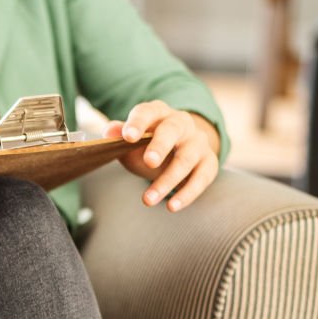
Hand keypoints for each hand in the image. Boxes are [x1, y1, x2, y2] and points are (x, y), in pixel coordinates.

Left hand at [105, 101, 220, 211]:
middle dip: (161, 146)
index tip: (128, 137)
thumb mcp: (132, 139)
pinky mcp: (209, 162)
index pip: (148, 112)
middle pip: (173, 130)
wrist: (180, 149)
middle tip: (149, 162)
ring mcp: (198, 142)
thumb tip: (108, 132)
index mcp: (158, 113)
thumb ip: (119, 135)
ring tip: (148, 200)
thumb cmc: (148, 145)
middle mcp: (182, 123)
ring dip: (167, 180)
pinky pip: (202, 177)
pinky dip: (187, 193)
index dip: (138, 123)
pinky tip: (171, 206)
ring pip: (186, 159)